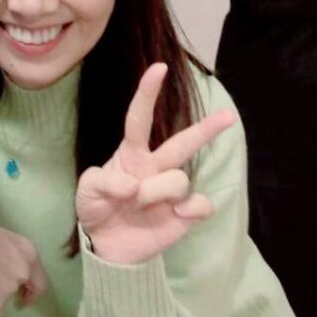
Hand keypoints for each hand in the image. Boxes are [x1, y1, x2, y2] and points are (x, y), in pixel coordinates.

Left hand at [75, 63, 236, 264]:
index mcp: (131, 152)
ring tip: (138, 206)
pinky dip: (189, 210)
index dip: (148, 92)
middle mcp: (155, 166)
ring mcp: (171, 190)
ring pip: (179, 179)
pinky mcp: (185, 213)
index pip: (139, 118)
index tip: (159, 67)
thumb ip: (102, 182)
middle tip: (229, 116)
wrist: (108, 248)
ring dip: (157, 193)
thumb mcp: (87, 191)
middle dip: (206, 129)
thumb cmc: (97, 208)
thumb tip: (132, 185)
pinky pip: (200, 204)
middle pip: (182, 143)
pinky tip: (176, 217)